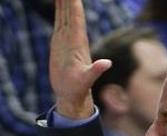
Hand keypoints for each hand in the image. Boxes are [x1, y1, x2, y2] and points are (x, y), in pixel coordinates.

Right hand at [49, 0, 111, 118]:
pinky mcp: (60, 41)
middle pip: (71, 9)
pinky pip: (60, 21)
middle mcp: (74, 36)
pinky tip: (59, 0)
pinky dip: (59, 8)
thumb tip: (107, 63)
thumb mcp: (87, 80)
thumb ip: (96, 71)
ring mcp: (67, 38)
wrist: (72, 95)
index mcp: (78, 41)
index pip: (76, 16)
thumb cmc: (78, 89)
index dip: (74, 2)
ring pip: (65, 12)